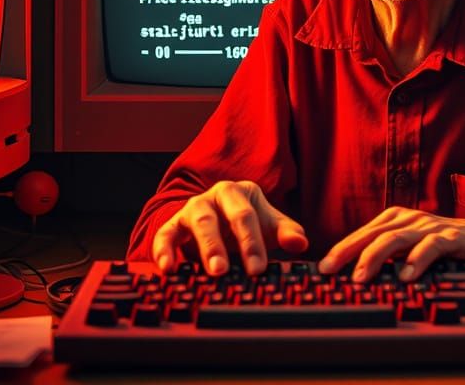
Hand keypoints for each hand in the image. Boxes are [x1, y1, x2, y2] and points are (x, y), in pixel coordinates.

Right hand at [151, 180, 307, 275]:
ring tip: (210, 271)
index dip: (252, 243)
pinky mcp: (172, 225)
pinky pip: (165, 235)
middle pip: (218, 217)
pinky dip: (163, 251)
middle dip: (223, 245)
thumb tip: (300, 243)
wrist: (218, 221)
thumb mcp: (268, 226)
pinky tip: (168, 269)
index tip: (258, 270)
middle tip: (226, 271)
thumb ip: (286, 232)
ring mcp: (191, 210)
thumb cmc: (247, 224)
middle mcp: (213, 197)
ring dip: (203, 247)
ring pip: (196, 223)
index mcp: (238, 192)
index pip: (247, 216)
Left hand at [317, 207, 464, 281]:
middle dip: (349, 253)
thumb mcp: (413, 245)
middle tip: (331, 272)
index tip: (322, 268)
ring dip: (375, 258)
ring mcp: (430, 227)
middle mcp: (410, 219)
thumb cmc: (447, 243)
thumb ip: (390, 254)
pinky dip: (416, 261)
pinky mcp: (451, 239)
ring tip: (360, 278)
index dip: (341, 249)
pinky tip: (405, 276)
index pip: (363, 234)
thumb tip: (358, 275)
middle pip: (373, 234)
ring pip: (396, 239)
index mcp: (397, 219)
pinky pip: (430, 248)